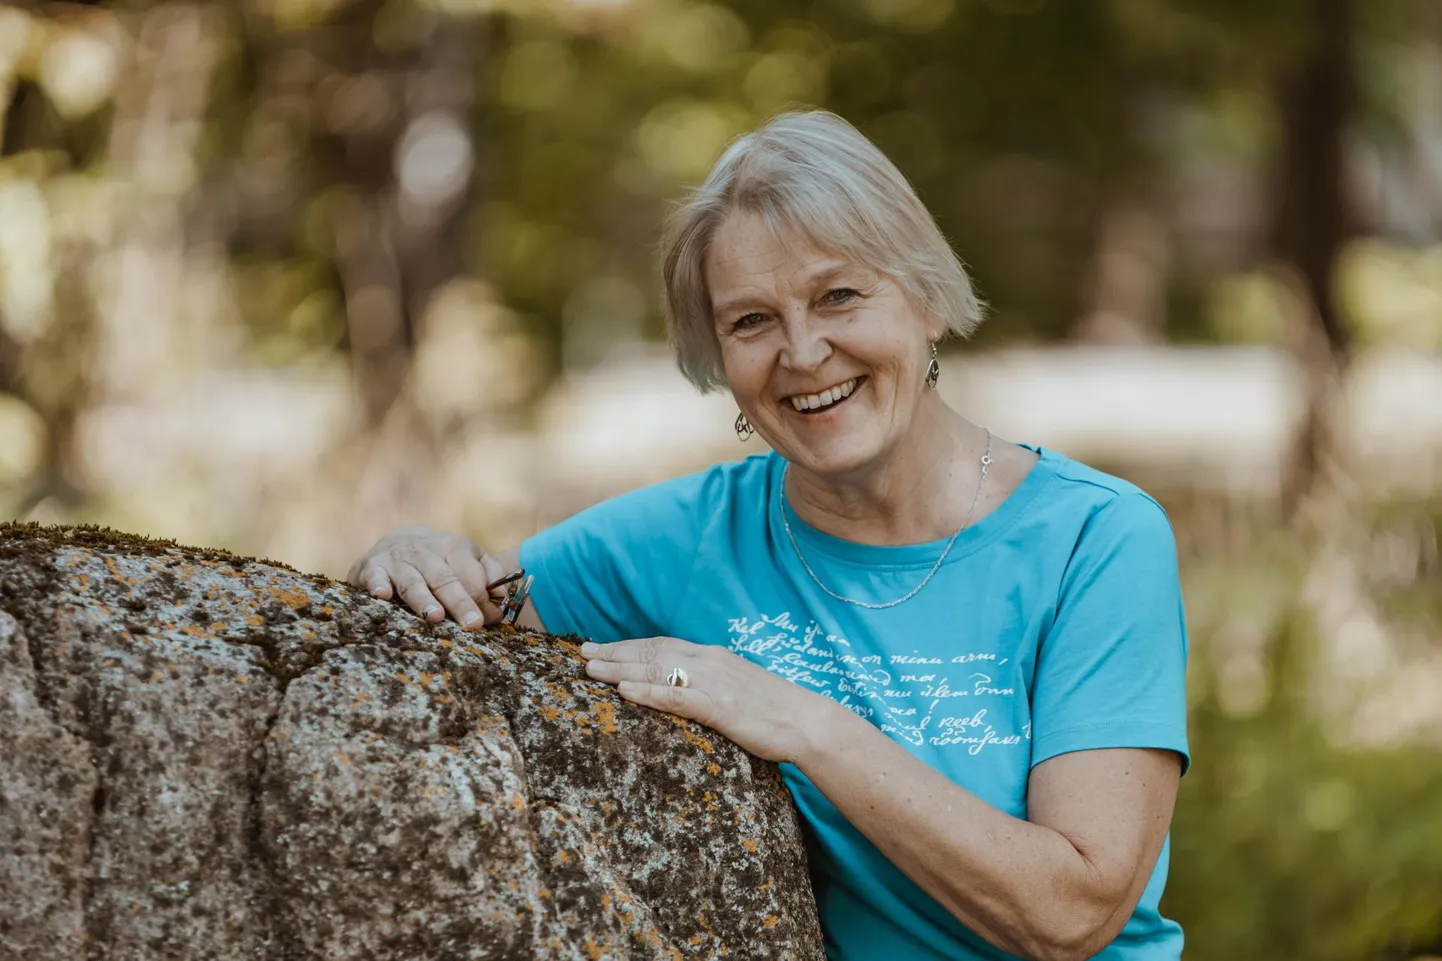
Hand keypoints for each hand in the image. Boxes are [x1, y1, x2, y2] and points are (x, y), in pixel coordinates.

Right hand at [346, 525, 506, 629]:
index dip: (482, 599)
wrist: (394, 542)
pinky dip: (378, 585)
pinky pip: (375, 577)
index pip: (472, 576)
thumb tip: (502, 600)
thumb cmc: (439, 560)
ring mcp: (399, 560)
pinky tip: (383, 595)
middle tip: (473, 624)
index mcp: (455, 547)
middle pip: (446, 579)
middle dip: (460, 602)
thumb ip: (488, 575)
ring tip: (435, 616)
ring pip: (414, 582)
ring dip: (424, 599)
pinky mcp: (374, 568)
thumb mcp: (466, 558)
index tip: (489, 621)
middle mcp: (427, 552)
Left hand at [579, 636, 837, 762]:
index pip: (662, 645)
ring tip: (591, 670)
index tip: (601, 647)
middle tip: (582, 654)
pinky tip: (625, 693)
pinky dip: (648, 693)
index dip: (628, 646)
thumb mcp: (736, 687)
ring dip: (620, 669)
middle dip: (615, 653)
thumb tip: (681, 687)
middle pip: (652, 653)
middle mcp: (708, 662)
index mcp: (712, 656)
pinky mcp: (719, 706)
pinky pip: (676, 698)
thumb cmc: (773, 710)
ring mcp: (713, 683)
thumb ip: (707, 683)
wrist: (808, 722)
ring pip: (657, 670)